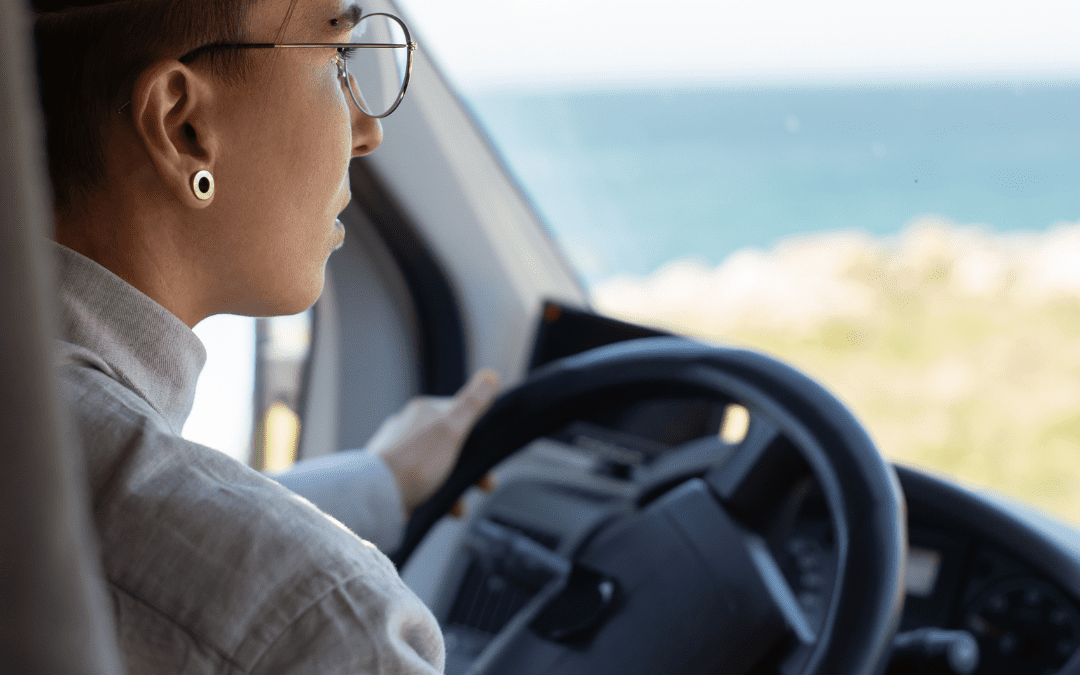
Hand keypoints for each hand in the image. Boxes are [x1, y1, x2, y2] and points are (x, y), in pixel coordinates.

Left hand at [368, 369, 500, 514]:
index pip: (461, 414)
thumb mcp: (451, 428)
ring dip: (458, 487)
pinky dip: (441, 499)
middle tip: (484, 484)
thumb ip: (472, 403)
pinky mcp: (397, 480)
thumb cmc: (415, 462)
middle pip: (453, 445)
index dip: (480, 434)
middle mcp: (411, 430)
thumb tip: (491, 375)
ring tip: (461, 504)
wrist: (377, 498)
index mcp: (423, 412)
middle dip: (472, 468)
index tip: (490, 454)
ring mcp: (402, 456)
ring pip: (441, 468)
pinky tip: (446, 509)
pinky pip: (427, 487)